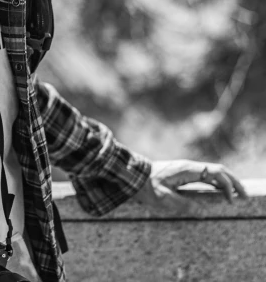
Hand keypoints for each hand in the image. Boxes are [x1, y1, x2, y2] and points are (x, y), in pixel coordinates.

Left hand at [133, 159, 247, 212]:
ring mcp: (186, 169)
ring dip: (226, 181)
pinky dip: (216, 182)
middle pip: (217, 169)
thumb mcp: (164, 198)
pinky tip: (220, 191)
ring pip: (212, 171)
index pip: (214, 172)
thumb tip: (203, 212)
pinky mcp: (183, 173)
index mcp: (187, 170)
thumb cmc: (147, 187)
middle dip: (233, 181)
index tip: (231, 199)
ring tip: (236, 194)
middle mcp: (189, 166)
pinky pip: (204, 175)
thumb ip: (183, 204)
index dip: (227, 184)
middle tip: (244, 195)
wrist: (133, 176)